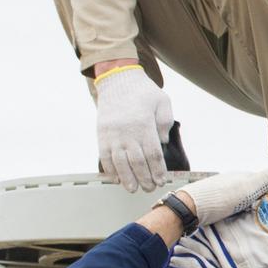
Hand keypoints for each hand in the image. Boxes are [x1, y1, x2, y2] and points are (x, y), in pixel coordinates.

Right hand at [96, 68, 172, 192]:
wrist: (117, 78)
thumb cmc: (143, 91)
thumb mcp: (162, 101)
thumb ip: (165, 123)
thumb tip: (162, 143)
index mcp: (144, 124)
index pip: (153, 154)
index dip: (158, 170)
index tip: (162, 180)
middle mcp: (127, 131)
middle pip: (137, 162)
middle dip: (145, 179)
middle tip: (150, 188)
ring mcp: (112, 134)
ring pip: (120, 163)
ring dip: (127, 178)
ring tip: (133, 189)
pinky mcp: (102, 134)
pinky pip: (105, 156)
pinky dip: (110, 170)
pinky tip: (116, 179)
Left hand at [178, 159, 267, 226]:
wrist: (189, 208)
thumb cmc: (220, 198)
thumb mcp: (247, 187)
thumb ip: (266, 178)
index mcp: (242, 176)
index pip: (266, 181)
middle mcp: (232, 181)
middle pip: (255, 189)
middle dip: (266, 199)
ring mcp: (222, 191)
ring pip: (243, 197)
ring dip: (253, 205)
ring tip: (260, 218)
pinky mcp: (214, 202)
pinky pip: (233, 205)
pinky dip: (241, 210)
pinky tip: (241, 218)